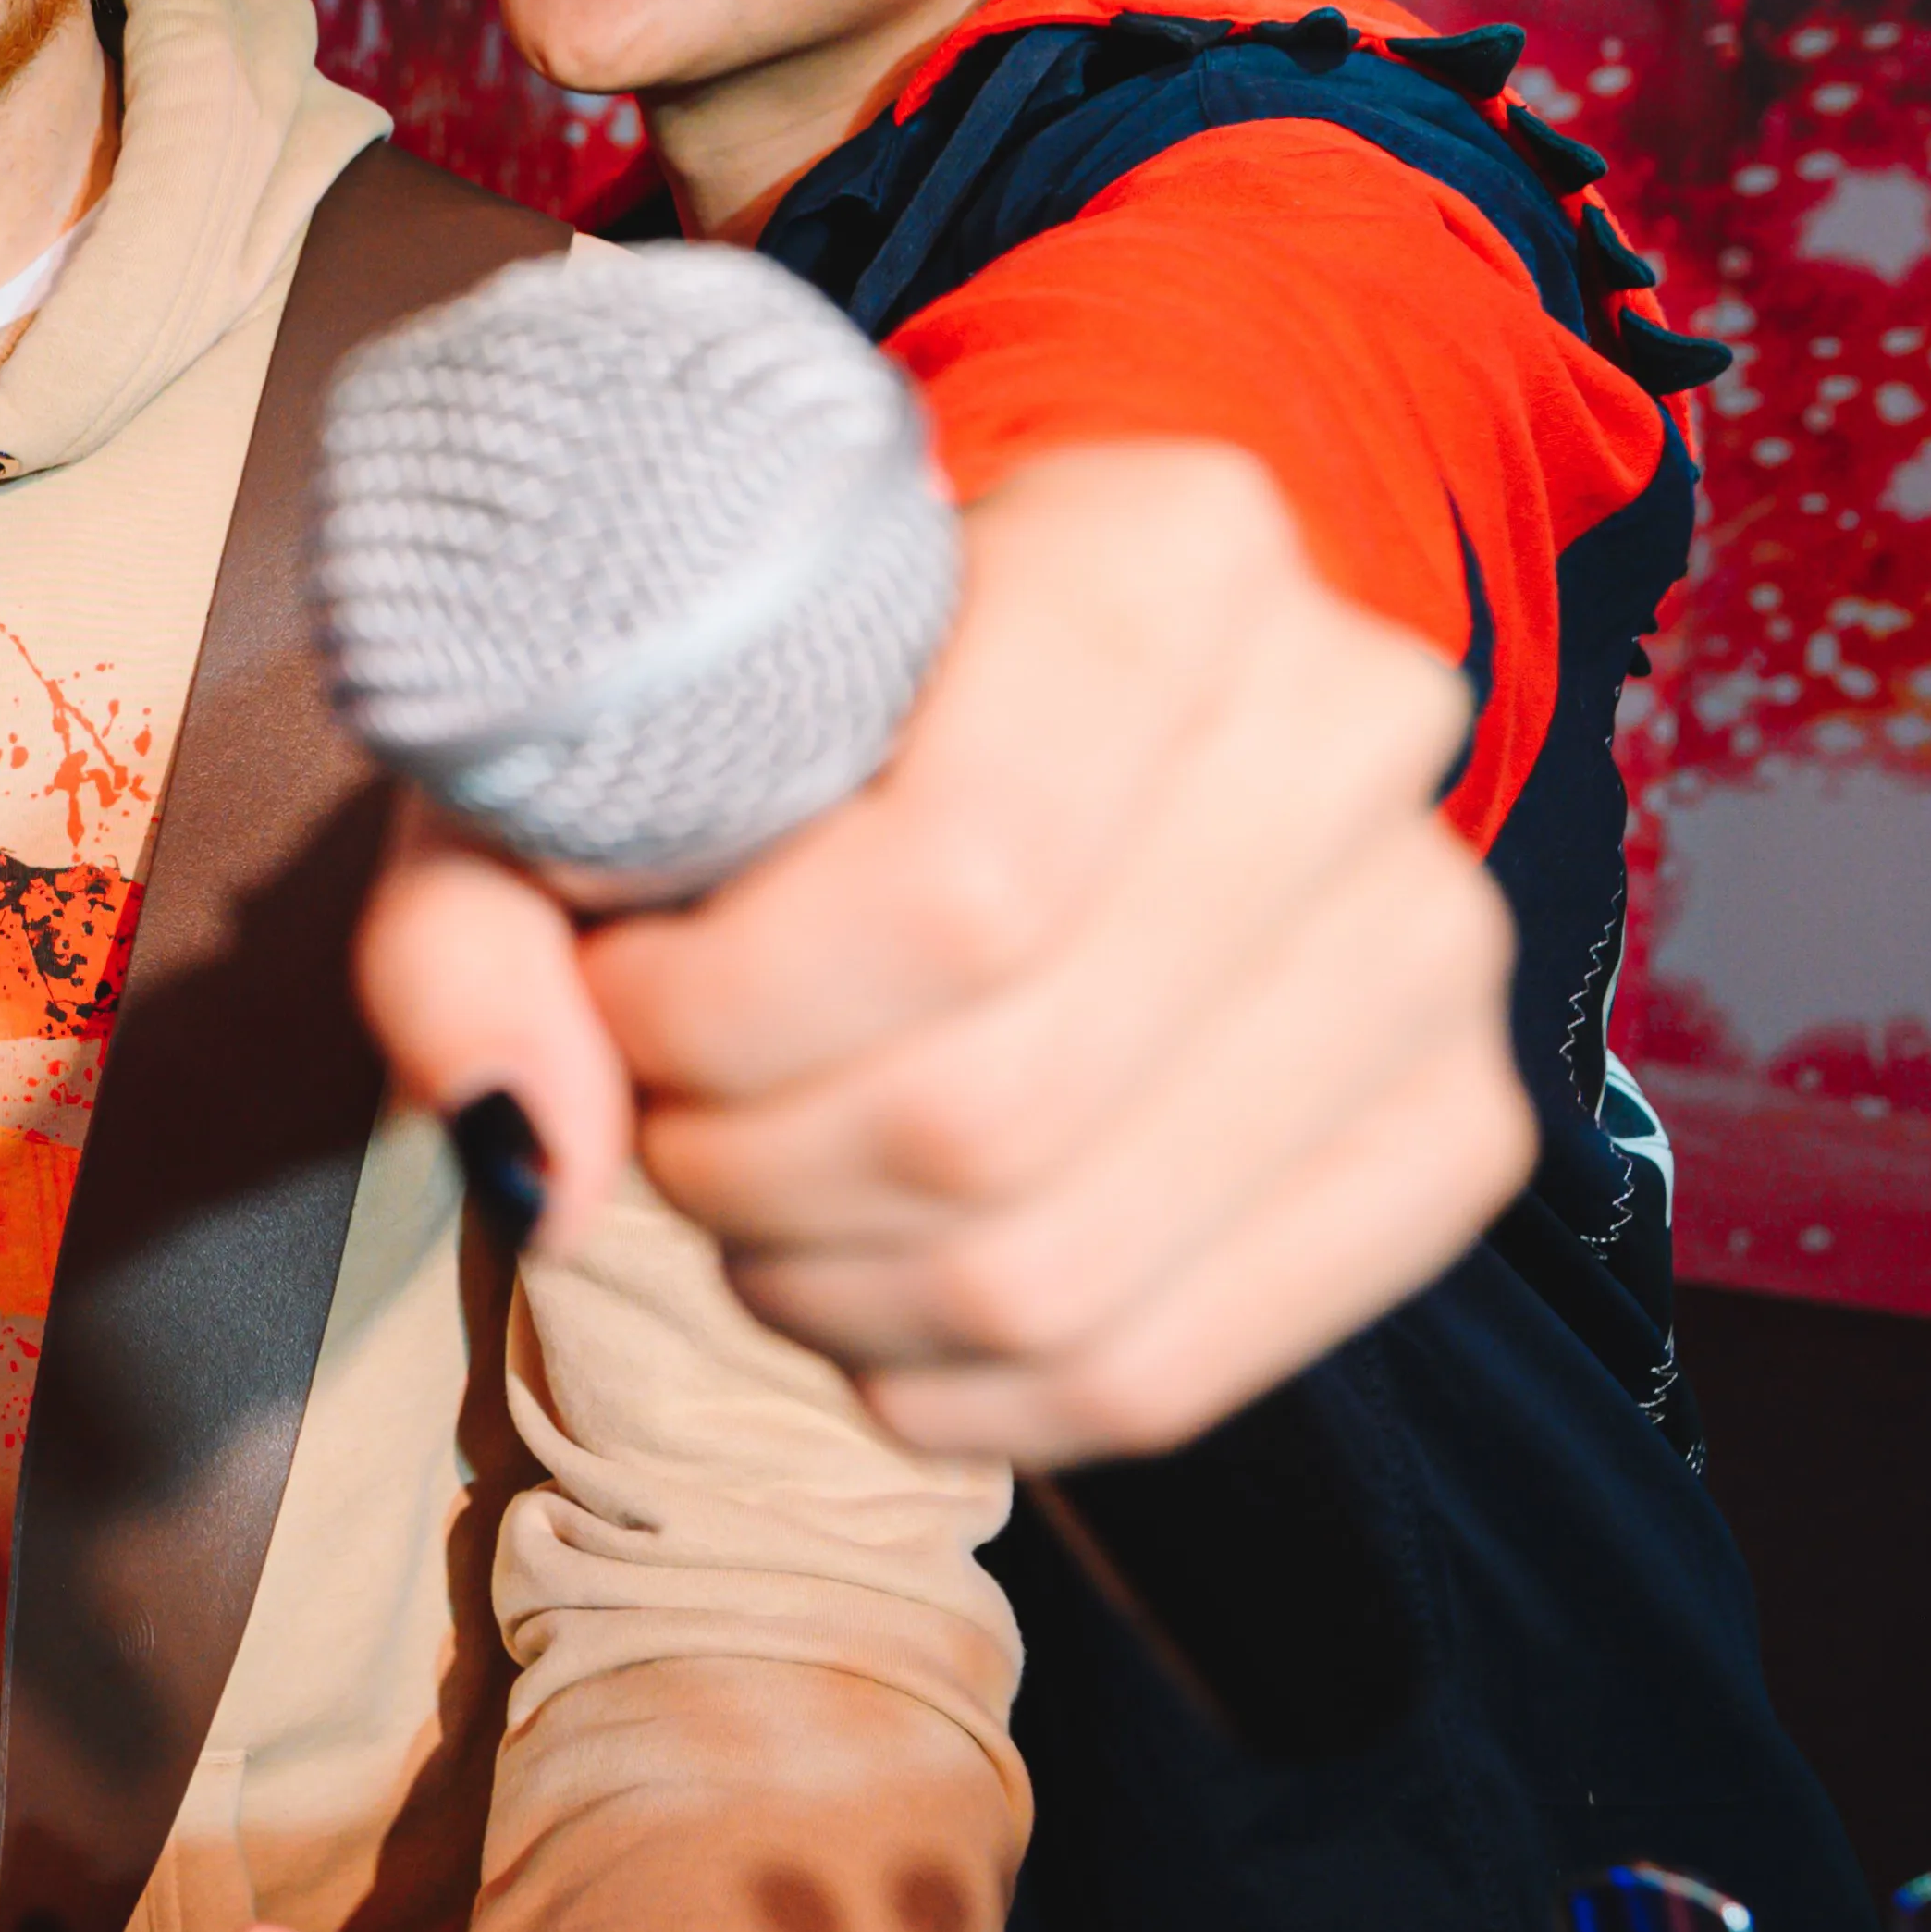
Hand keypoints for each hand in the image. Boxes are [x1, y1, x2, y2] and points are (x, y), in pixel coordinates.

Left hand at [358, 439, 1531, 1466]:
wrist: (996, 705)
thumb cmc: (767, 705)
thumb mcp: (582, 734)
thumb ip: (479, 914)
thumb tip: (536, 1155)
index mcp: (1172, 544)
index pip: (958, 883)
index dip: (728, 1007)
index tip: (616, 988)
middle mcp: (1354, 717)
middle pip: (991, 1106)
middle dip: (749, 1164)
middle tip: (662, 1111)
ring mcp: (1432, 938)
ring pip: (1059, 1265)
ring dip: (825, 1283)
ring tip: (746, 1186)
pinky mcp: (1451, 1131)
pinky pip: (1165, 1372)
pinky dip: (951, 1387)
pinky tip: (862, 1291)